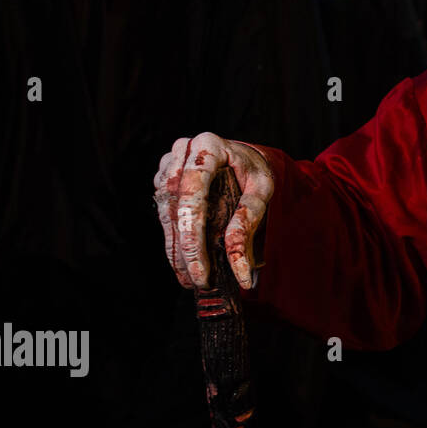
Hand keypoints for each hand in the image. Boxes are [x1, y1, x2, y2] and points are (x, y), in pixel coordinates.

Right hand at [153, 133, 273, 289]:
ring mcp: (167, 166)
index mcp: (207, 146)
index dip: (194, 237)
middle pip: (176, 208)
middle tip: (200, 281)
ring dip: (177, 251)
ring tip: (192, 280)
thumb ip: (249, 221)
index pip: (192, 195)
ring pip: (166, 216)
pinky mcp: (163, 182)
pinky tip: (183, 266)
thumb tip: (240, 268)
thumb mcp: (263, 190)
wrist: (243, 157)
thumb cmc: (255, 171)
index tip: (203, 270)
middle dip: (187, 251)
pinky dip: (174, 243)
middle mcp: (181, 153)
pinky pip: (164, 217)